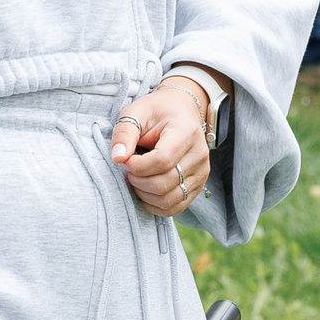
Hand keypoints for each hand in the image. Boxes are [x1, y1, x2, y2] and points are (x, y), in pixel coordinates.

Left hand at [111, 77, 215, 216]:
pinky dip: (154, 204)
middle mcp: (199, 154)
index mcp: (186, 131)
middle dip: (137, 180)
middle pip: (165, 183)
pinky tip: (145, 188)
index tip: (125, 159)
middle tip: (128, 167)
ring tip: (136, 176)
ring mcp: (201, 172)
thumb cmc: (156, 112)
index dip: (137, 166)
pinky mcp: (198, 186)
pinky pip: (174, 207)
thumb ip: (124, 133)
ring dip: (144, 194)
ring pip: (168, 200)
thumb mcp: (136, 112)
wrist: (181, 111)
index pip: (162, 160)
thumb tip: (118, 158)